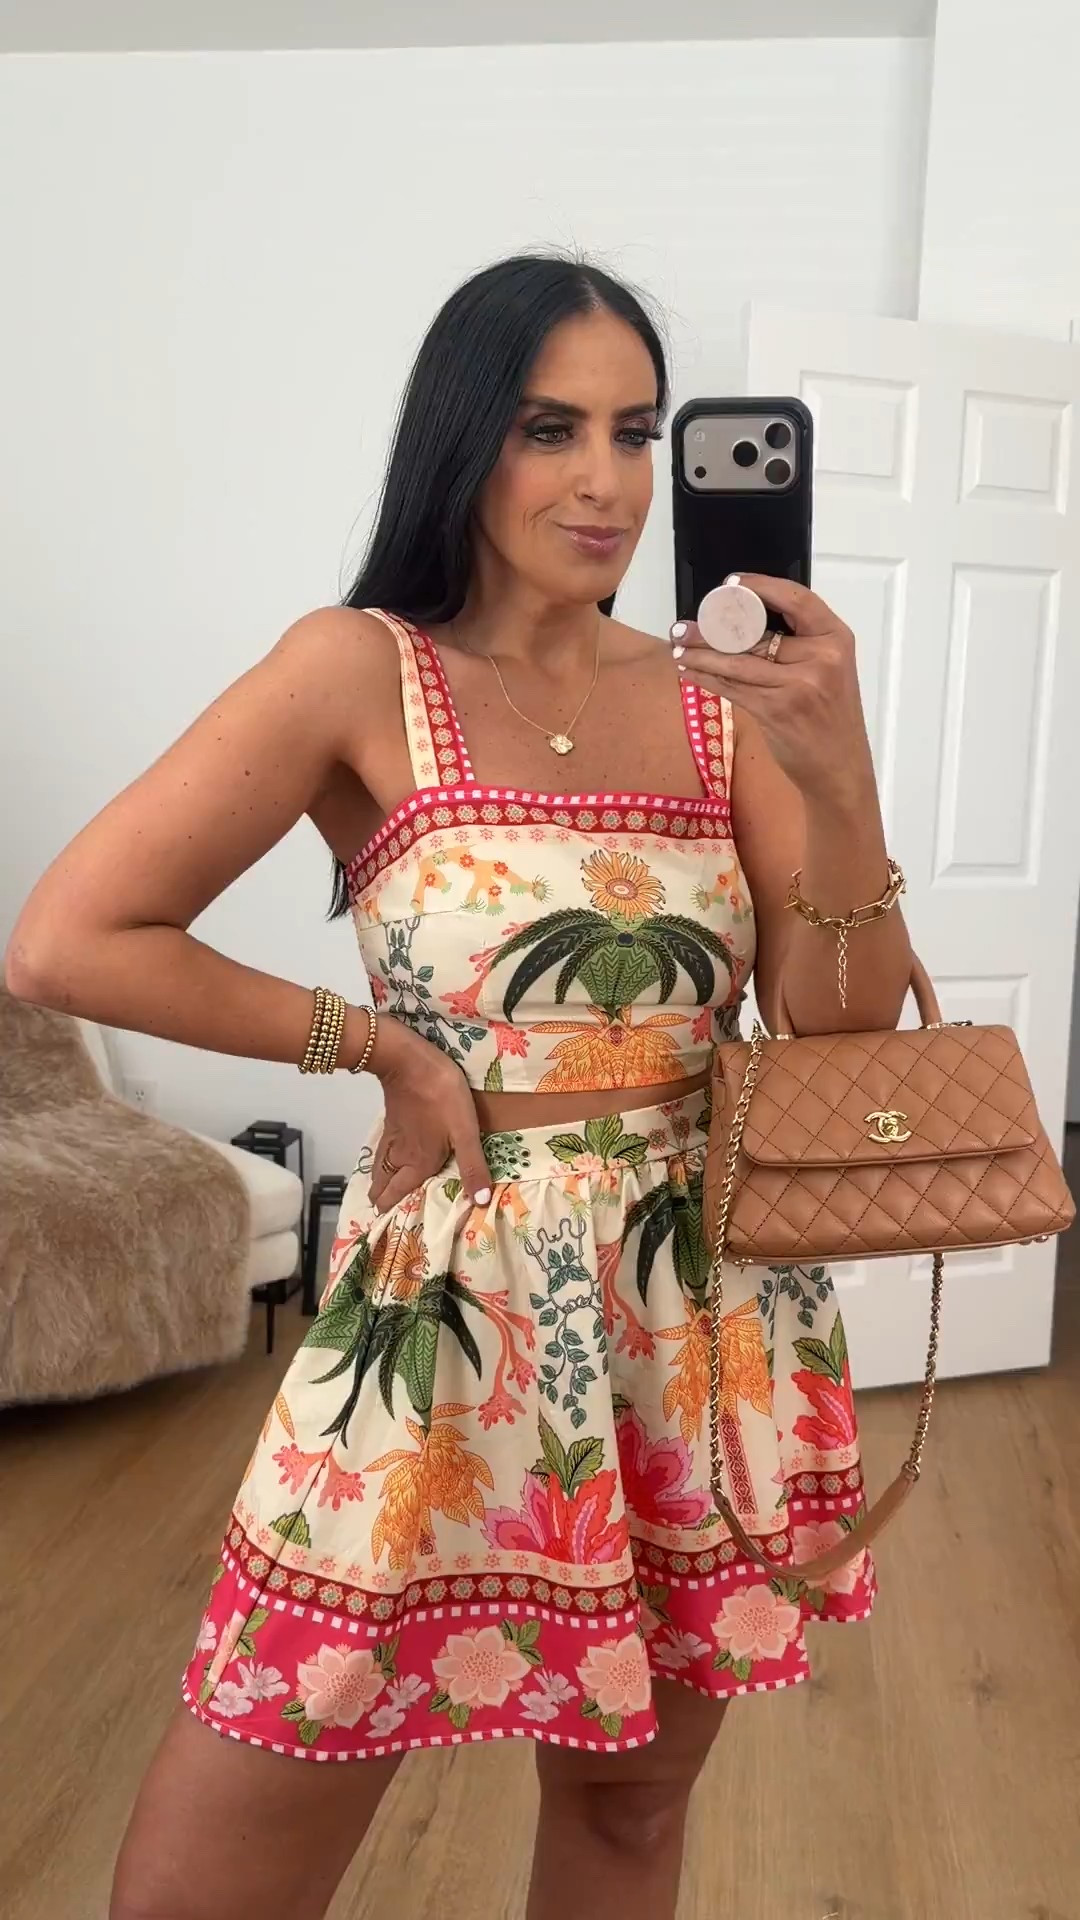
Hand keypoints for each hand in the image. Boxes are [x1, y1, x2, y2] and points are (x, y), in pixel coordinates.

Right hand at [367, 1020, 491, 1214]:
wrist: (409, 1060)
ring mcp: (393, 1138)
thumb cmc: (440, 1096)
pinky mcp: (391, 1121)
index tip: (392, 1228)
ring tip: (386, 1193)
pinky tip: (390, 1160)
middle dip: (383, 1202)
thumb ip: (472, 1166)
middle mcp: (401, 1156)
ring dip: (381, 1184)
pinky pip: (383, 1152)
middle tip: (392, 1214)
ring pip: (379, 1170)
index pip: (394, 1197)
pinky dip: (383, 1164)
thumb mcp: (464, 1131)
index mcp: (418, 1164)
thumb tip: (480, 1202)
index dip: (390, 1214)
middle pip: (381, 1187)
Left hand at [671, 574, 873, 804]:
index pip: (796, 599)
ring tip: (678, 647)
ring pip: (738, 661)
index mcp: (835, 637)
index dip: (760, 587)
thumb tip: (742, 620)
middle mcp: (820, 656)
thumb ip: (798, 643)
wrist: (839, 766)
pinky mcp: (777, 708)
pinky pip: (733, 687)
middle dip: (713, 628)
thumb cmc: (829, 716)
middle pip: (757, 633)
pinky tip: (691, 672)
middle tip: (683, 625)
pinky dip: (707, 679)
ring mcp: (798, 684)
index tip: (729, 584)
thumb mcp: (828, 669)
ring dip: (701, 654)